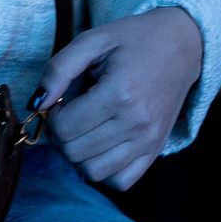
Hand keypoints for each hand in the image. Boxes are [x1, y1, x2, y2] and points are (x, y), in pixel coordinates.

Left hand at [31, 5, 203, 191]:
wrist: (183, 44)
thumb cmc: (135, 39)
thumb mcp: (94, 40)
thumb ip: (59, 69)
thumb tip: (38, 103)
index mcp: (119, 93)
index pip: (65, 129)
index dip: (53, 117)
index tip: (63, 102)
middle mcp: (137, 122)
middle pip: (75, 153)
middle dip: (62, 137)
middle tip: (71, 114)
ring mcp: (149, 140)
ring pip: (93, 172)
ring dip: (80, 155)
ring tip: (87, 130)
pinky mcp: (156, 150)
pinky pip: (121, 181)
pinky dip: (105, 171)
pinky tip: (103, 146)